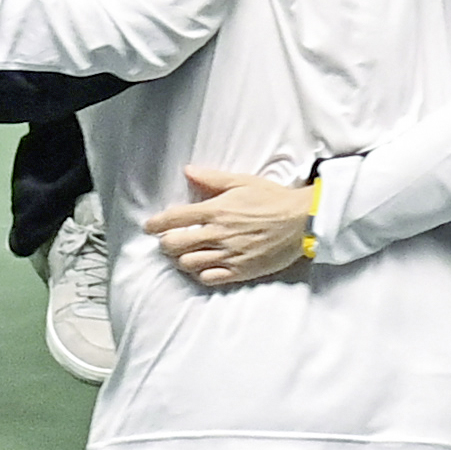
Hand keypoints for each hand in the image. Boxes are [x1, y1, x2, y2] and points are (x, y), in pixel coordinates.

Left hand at [147, 166, 315, 286]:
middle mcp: (218, 234)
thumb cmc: (272, 199)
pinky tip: (202, 267)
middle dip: (165, 244)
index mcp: (216, 210)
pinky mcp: (240, 270)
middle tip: (167, 241)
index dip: (156, 224)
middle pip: (176, 245)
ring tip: (184, 254)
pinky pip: (209, 278)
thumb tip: (187, 171)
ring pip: (189, 264)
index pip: (175, 219)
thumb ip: (212, 178)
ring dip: (181, 259)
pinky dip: (200, 274)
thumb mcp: (242, 181)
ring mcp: (228, 255)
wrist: (301, 222)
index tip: (149, 227)